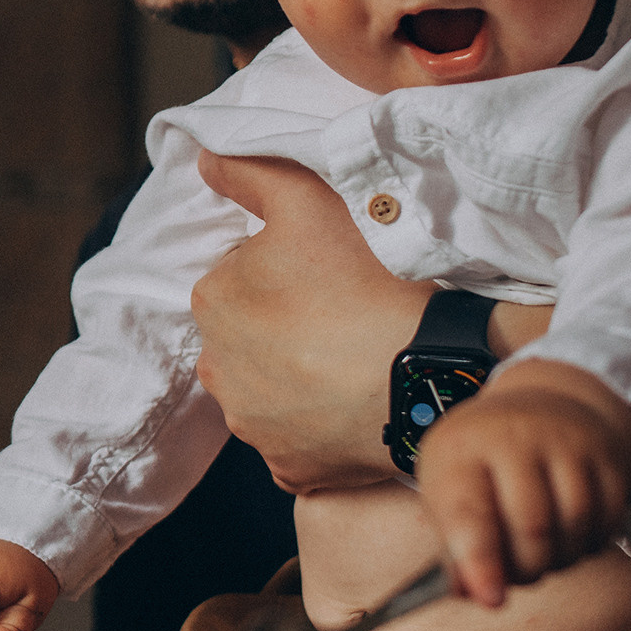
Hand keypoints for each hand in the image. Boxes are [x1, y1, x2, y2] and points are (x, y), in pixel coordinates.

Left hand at [190, 153, 426, 491]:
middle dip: (284, 326)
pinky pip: (299, 440)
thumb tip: (204, 161)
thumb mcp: (308, 198)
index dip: (287, 270)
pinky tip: (356, 404)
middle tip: (346, 314)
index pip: (241, 277)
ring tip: (356, 359)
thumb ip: (249, 172)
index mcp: (212, 302)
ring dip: (300, 377)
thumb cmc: (367, 277)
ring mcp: (252, 427)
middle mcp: (216, 370)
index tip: (329, 272)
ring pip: (270, 391)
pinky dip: (320, 426)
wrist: (426, 370)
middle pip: (250, 336)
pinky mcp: (289, 469)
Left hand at [413, 360, 630, 607]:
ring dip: (559, 561)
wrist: (542, 406)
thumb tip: (472, 594)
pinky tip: (570, 536)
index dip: (479, 560)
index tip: (490, 599)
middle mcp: (514, 436)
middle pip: (532, 527)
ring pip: (574, 527)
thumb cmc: (483, 463)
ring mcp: (566, 441)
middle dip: (525, 570)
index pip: (469, 510)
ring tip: (541, 554)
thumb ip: (455, 548)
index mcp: (461, 448)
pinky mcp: (607, 455)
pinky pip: (608, 521)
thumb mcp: (450, 491)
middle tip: (515, 574)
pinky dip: (590, 545)